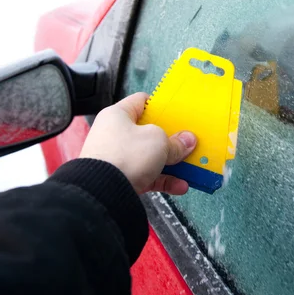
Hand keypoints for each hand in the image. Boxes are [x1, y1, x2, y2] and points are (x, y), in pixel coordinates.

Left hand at [79, 92, 196, 194]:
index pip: (140, 102)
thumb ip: (175, 141)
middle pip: (148, 133)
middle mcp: (115, 135)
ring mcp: (117, 158)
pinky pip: (147, 176)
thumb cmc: (125, 155)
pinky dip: (164, 181)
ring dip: (171, 163)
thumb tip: (187, 141)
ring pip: (150, 157)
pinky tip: (180, 186)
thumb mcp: (158, 141)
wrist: (104, 192)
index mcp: (118, 115)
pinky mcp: (121, 179)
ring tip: (189, 168)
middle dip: (169, 140)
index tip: (177, 114)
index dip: (160, 106)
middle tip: (186, 142)